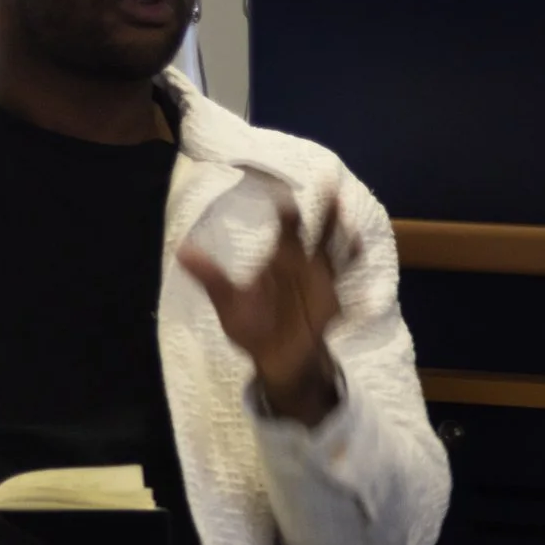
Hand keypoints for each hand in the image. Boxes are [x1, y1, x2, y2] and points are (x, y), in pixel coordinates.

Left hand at [179, 196, 357, 425]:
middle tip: (330, 185)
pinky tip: (362, 287)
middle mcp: (304, 263)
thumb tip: (182, 250)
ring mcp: (321, 283)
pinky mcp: (331, 306)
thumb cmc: (252, 326)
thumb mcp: (228, 302)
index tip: (285, 193)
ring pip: (336, 255)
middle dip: (325, 211)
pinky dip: (355, 290)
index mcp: (281, 257)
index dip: (286, 209)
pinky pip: (346, 293)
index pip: (286, 226)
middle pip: (318, 232)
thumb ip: (212, 278)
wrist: (275, 360)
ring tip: (351, 230)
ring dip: (345, 242)